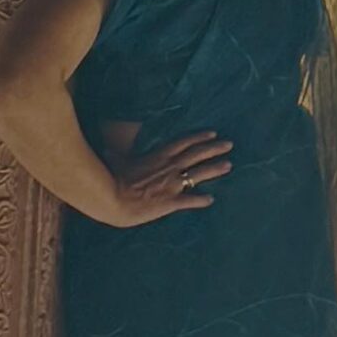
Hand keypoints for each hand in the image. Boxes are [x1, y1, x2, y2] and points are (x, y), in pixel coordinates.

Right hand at [98, 130, 231, 226]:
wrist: (112, 199)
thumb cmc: (110, 178)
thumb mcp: (115, 160)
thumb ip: (117, 152)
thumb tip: (106, 147)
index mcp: (157, 157)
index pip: (183, 143)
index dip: (199, 137)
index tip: (213, 133)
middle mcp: (169, 168)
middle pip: (197, 154)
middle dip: (214, 148)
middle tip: (230, 144)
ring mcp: (171, 185)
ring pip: (198, 174)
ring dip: (215, 169)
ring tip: (229, 165)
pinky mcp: (170, 202)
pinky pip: (189, 200)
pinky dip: (201, 200)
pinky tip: (211, 200)